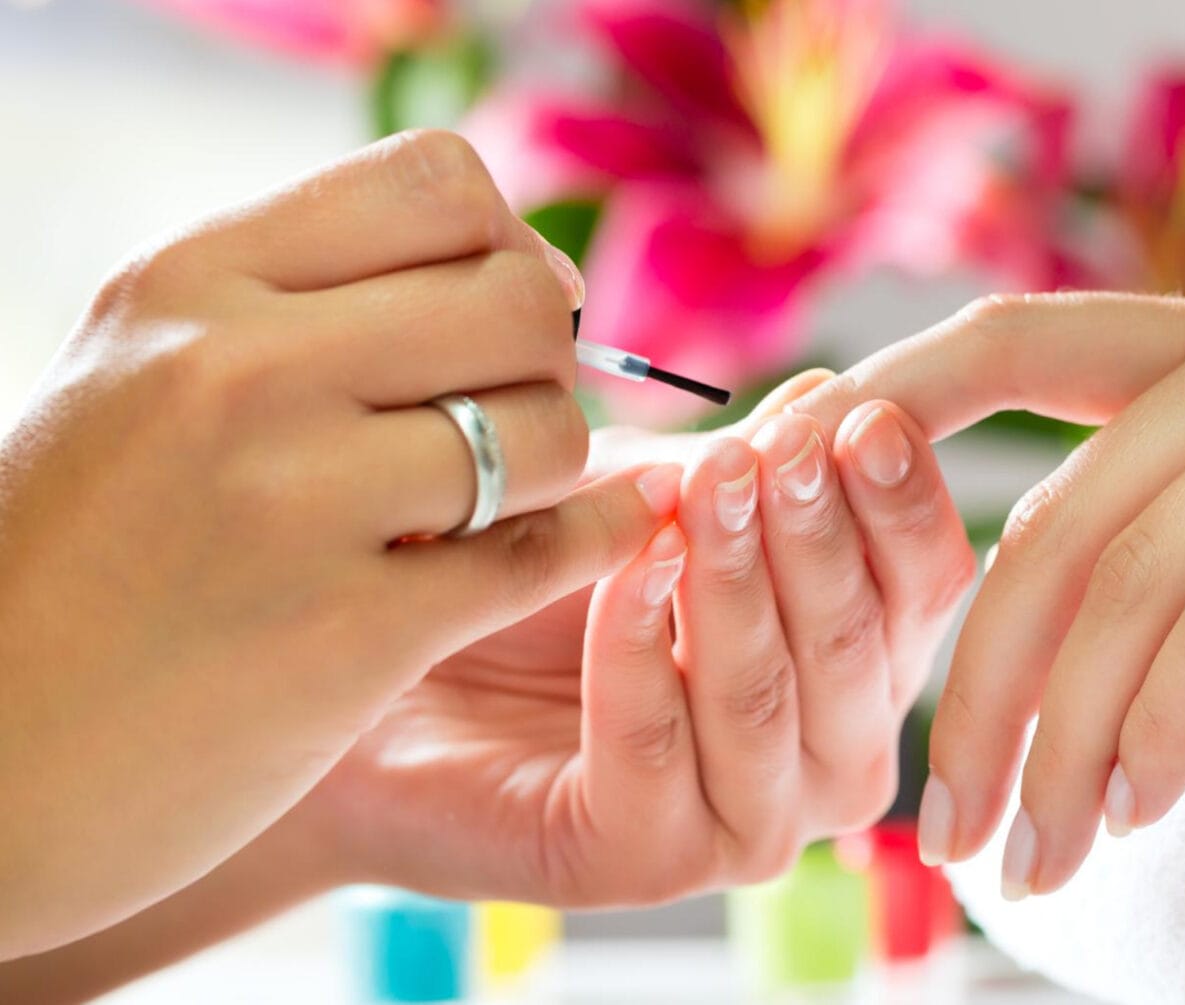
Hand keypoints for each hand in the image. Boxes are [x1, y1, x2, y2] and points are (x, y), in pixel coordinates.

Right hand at [0, 131, 659, 955]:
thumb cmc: (77, 560)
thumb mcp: (142, 373)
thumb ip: (303, 307)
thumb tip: (519, 267)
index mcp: (191, 282)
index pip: (438, 181)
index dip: (502, 245)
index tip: (497, 314)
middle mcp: (241, 371)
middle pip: (517, 302)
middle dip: (544, 360)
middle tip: (510, 414)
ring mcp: (296, 503)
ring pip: (547, 430)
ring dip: (553, 469)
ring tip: (494, 502)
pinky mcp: (351, 633)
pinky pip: (546, 553)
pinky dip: (592, 542)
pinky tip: (588, 540)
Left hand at [302, 372, 975, 905]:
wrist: (377, 664)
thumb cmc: (532, 573)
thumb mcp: (653, 495)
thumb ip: (750, 469)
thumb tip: (840, 401)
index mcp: (862, 659)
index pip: (925, 580)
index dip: (901, 498)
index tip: (864, 417)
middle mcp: (829, 752)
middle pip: (860, 640)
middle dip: (818, 534)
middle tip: (778, 449)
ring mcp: (748, 819)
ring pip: (769, 696)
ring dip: (736, 584)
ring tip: (702, 491)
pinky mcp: (648, 860)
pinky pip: (660, 744)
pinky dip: (641, 647)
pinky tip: (624, 572)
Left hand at [788, 289, 1184, 896]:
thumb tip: (1102, 655)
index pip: (1020, 342)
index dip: (894, 403)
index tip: (804, 494)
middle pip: (1057, 522)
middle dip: (985, 685)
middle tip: (953, 824)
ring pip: (1132, 583)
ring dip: (1062, 741)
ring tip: (1039, 857)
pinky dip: (1165, 723)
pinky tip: (1141, 802)